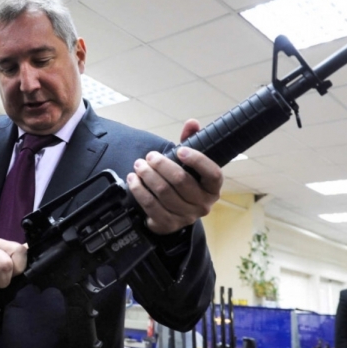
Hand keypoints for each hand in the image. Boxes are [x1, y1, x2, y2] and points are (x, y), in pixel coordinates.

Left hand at [127, 119, 222, 234]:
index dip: (198, 161)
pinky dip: (139, 190)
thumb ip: (192, 141)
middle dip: (161, 165)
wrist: (173, 213)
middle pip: (181, 181)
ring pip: (163, 193)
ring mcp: (186, 216)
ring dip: (147, 176)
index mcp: (212, 188)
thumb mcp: (189, 163)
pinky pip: (150, 206)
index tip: (180, 150)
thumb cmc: (183, 183)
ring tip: (138, 165)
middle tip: (149, 156)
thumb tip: (192, 123)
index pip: (212, 174)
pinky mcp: (168, 224)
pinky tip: (133, 180)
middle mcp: (203, 204)